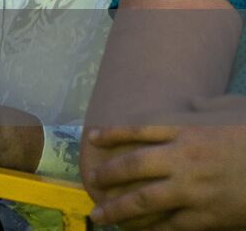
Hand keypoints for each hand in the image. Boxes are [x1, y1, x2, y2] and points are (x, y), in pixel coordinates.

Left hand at [84, 95, 245, 229]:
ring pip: (145, 201)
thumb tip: (189, 104)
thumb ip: (206, 110)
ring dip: (118, 209)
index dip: (113, 134)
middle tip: (92, 182)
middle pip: (134, 166)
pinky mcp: (209, 217)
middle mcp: (185, 160)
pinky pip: (170, 225)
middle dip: (108, 175)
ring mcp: (195, 191)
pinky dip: (150, 229)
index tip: (92, 138)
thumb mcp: (233, 114)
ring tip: (100, 216)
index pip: (141, 131)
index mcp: (190, 133)